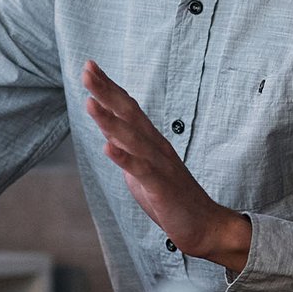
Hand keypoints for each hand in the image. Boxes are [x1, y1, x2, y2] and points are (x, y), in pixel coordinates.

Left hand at [82, 60, 252, 271]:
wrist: (206, 225)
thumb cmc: (172, 197)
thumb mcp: (142, 169)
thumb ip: (127, 149)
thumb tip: (107, 133)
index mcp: (150, 141)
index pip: (127, 108)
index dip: (108, 88)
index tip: (90, 66)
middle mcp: (156, 146)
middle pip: (128, 114)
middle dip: (106, 92)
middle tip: (86, 70)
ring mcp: (159, 165)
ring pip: (132, 138)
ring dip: (110, 120)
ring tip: (90, 102)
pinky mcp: (161, 186)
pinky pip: (141, 170)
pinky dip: (124, 158)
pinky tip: (107, 148)